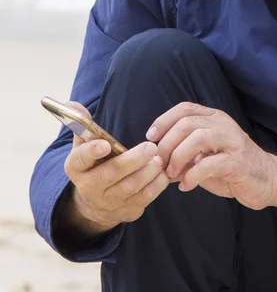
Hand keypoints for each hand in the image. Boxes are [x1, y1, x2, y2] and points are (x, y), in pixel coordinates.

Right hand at [63, 102, 169, 236]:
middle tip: (150, 147)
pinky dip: (156, 185)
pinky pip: (144, 199)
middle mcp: (90, 187)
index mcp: (76, 168)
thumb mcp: (84, 145)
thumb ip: (82, 125)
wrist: (97, 202)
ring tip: (159, 159)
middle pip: (110, 175)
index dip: (91, 152)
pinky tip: (163, 172)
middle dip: (132, 161)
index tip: (105, 145)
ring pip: (130, 188)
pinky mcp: (127, 211)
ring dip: (147, 173)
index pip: (80, 160)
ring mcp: (109, 202)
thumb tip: (73, 104)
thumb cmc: (94, 164)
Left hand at [146, 102, 276, 210]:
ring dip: (178, 156)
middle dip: (167, 143)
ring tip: (171, 173)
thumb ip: (186, 152)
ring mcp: (232, 141)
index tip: (151, 137)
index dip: (164, 120)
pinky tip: (186, 186)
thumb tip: (158, 159)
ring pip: (197, 137)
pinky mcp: (238, 161)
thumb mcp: (206, 155)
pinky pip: (209, 164)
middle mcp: (223, 124)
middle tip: (159, 163)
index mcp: (214, 118)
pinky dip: (192, 176)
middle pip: (187, 123)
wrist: (269, 180)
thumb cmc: (232, 168)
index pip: (185, 108)